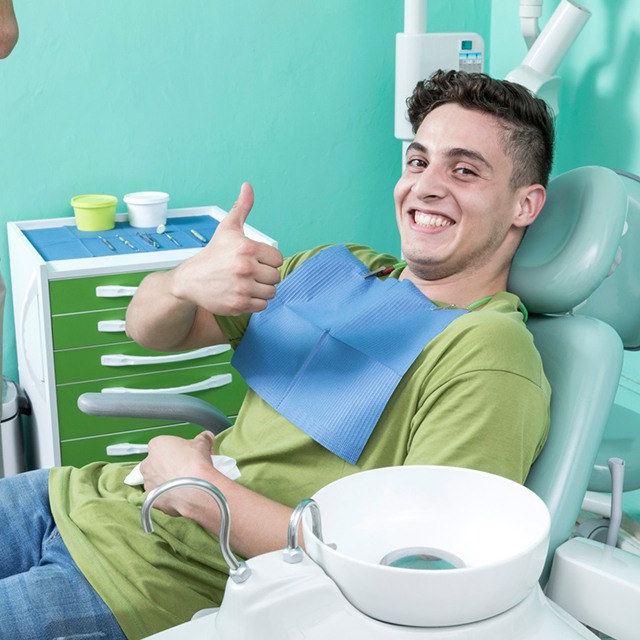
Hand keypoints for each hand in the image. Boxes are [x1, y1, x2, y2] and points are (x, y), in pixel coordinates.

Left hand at [140, 431, 216, 516]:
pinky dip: (170, 495)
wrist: (195, 489)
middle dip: (171, 465)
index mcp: (157, 445)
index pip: (165, 445)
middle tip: (188, 468)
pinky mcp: (153, 499)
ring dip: (169, 480)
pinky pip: (161, 495)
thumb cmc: (195, 463)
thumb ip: (203, 439)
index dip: (178, 450)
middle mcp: (148, 463)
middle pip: (159, 462)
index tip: (188, 455)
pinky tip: (183, 494)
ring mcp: (148, 482)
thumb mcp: (202, 444)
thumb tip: (207, 437)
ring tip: (186, 483)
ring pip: (158, 480)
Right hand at [172, 183, 282, 315]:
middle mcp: (245, 268)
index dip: (267, 260)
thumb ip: (241, 208)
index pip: (277, 259)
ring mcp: (242, 288)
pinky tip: (242, 293)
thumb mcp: (227, 229)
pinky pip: (262, 305)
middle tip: (249, 273)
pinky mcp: (239, 304)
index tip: (254, 260)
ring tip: (247, 283)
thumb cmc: (212, 254)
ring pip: (271, 292)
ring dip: (262, 289)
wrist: (190, 280)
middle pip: (276, 276)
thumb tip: (248, 186)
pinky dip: (255, 302)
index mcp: (246, 248)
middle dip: (265, 275)